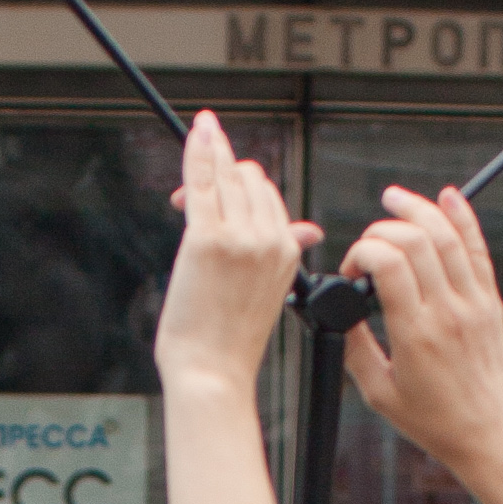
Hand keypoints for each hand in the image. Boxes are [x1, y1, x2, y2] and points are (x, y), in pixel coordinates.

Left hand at [153, 112, 316, 396]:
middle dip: (222, 174)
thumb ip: (284, 253)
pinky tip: (197, 130)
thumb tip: (309, 231)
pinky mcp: (208, 239)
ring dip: (209, 157)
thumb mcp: (269, 293)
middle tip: (193, 190)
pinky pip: (204, 180)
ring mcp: (240, 237)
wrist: (211, 373)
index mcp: (289, 251)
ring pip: (228, 176)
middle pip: (250, 179)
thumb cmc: (229, 342)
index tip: (215, 195)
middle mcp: (270, 239)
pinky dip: (199, 150)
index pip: (269, 197)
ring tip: (195, 144)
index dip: (241, 190)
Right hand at [338, 182, 502, 496]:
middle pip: (415, 241)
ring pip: (446, 235)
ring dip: (418, 209)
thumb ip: (356, 348)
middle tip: (367, 243)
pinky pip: (477, 248)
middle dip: (382, 230)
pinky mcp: (489, 301)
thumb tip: (342, 314)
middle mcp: (446, 311)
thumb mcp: (379, 393)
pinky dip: (461, 217)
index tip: (352, 271)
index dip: (361, 253)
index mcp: (415, 333)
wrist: (489, 433)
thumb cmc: (434, 421)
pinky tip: (446, 196)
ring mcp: (472, 302)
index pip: (388, 264)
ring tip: (395, 198)